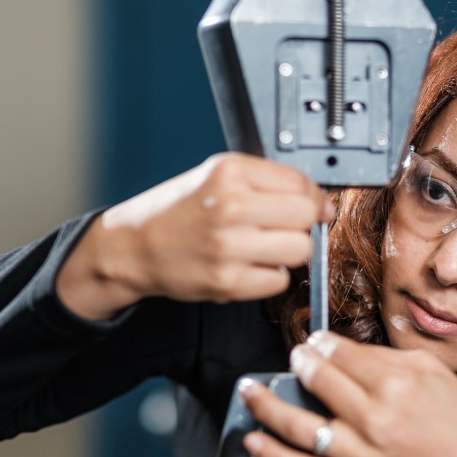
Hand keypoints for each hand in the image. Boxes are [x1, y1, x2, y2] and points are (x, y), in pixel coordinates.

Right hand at [56, 153, 333, 318]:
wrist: (134, 246)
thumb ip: (268, 181)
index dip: (313, 196)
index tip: (311, 204)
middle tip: (282, 226)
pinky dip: (270, 275)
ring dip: (289, 251)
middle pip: (306, 217)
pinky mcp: (227, 282)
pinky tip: (248, 264)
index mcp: (229, 173)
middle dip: (302, 223)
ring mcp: (228, 247)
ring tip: (263, 245)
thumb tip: (322, 203)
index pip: (301, 183)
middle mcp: (230, 207)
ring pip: (300, 250)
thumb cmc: (178, 210)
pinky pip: (279, 281)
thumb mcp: (218, 176)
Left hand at [239, 331, 456, 456]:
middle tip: (293, 358)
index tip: (313, 343)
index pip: (340, 355)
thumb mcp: (431, 370)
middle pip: (317, 382)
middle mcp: (375, 420)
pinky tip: (254, 440)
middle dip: (298, 364)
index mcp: (395, 385)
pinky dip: (273, 456)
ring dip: (266, 405)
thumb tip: (339, 349)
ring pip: (299, 427)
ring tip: (249, 392)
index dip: (320, 345)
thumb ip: (384, 356)